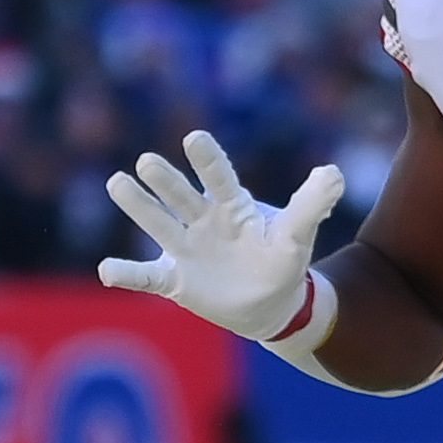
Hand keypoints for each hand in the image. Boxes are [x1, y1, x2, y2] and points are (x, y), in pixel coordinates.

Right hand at [100, 131, 343, 341]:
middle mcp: (203, 220)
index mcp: (232, 205)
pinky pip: (147, 276)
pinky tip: (107, 270)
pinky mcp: (175, 279)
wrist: (271, 303)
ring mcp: (186, 248)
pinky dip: (127, 273)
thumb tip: (334, 172)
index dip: (208, 160)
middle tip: (148, 162)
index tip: (196, 139)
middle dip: (166, 180)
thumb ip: (312, 204)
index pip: (219, 178)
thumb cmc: (281, 260)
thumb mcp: (298, 234)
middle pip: (181, 195)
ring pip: (159, 223)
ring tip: (117, 183)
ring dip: (138, 205)